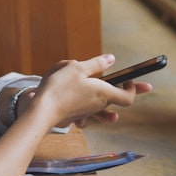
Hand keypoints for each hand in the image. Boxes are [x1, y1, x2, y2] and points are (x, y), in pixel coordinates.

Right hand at [24, 54, 142, 128]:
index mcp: (103, 92)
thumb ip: (96, 64)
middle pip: (116, 101)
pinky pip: (85, 113)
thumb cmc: (59, 88)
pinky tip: (81, 107)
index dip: (133, 89)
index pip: (128, 97)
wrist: (42, 111)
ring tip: (110, 103)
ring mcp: (87, 111)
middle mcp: (98, 104)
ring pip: (102, 108)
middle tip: (128, 84)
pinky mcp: (75, 115)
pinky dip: (87, 111)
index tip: (129, 79)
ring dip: (107, 105)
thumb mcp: (77, 68)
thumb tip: (111, 59)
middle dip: (121, 92)